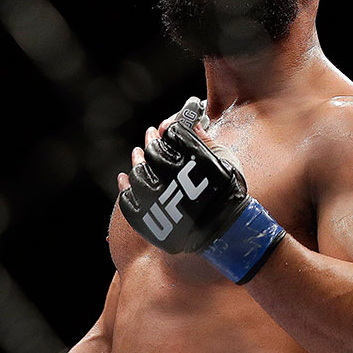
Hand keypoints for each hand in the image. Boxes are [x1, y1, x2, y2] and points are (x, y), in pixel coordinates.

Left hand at [117, 97, 283, 282]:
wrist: (226, 230)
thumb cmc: (228, 192)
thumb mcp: (225, 160)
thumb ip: (205, 140)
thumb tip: (191, 122)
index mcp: (195, 161)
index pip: (173, 135)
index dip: (168, 130)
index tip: (166, 128)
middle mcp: (174, 178)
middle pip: (152, 152)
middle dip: (151, 141)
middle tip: (150, 135)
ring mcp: (158, 200)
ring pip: (138, 174)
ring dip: (136, 162)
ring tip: (137, 155)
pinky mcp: (148, 219)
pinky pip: (128, 200)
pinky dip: (125, 188)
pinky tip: (125, 179)